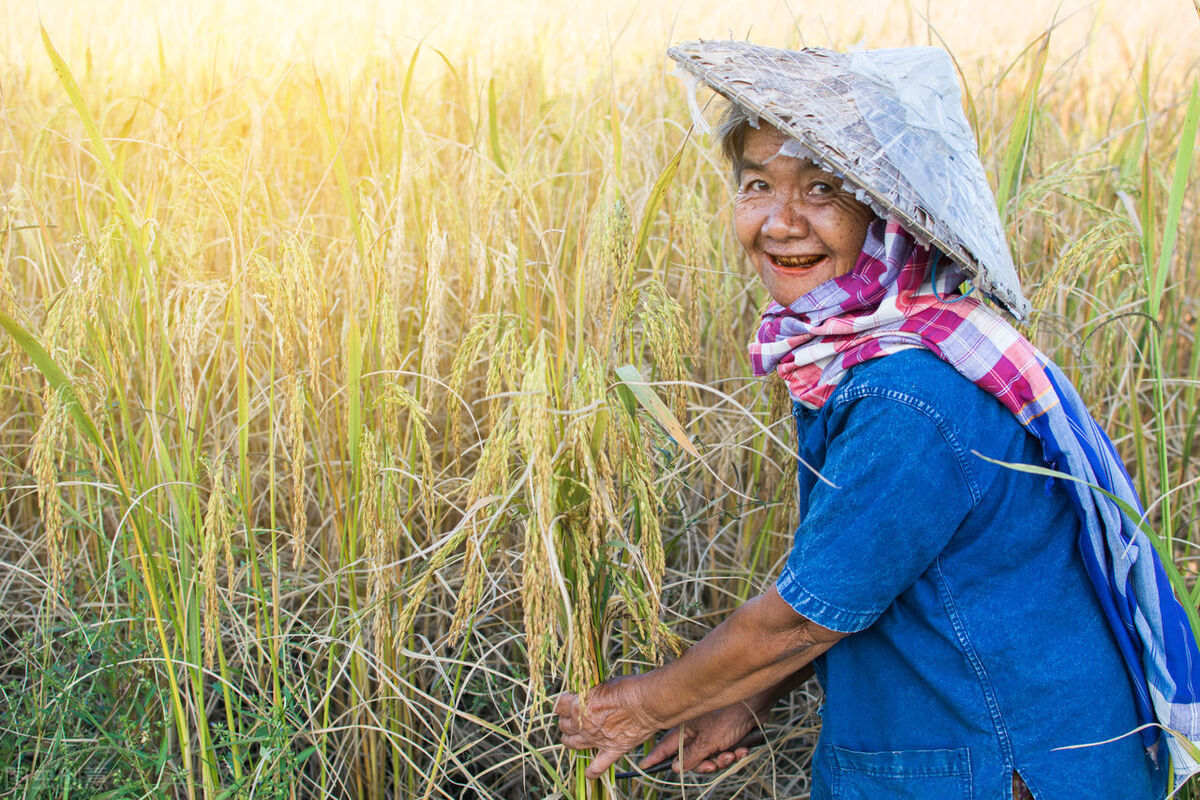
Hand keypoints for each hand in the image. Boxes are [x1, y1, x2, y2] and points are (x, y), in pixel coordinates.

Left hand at [555, 675, 658, 779]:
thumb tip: (586, 695)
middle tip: (571, 716)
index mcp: (579, 706)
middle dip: (565, 719)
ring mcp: (596, 740)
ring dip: (569, 740)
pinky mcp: (612, 750)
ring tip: (571, 736)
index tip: (567, 699)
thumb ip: (590, 694)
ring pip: (573, 744)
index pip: (559, 705)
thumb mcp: (602, 684)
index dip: (562, 701)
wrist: (647, 703)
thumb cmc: (627, 689)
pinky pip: (598, 766)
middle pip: (564, 725)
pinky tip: (588, 773)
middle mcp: (584, 725)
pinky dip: (592, 772)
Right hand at [639, 696, 770, 774]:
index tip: (644, 765)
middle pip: (691, 758)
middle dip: (704, 764)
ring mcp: (710, 733)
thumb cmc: (729, 717)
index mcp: (685, 728)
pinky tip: (741, 749)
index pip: (666, 746)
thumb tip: (674, 767)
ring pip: (709, 758)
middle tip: (712, 765)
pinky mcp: (724, 736)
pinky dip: (732, 753)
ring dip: (722, 760)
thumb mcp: (709, 742)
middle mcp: (696, 731)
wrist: (756, 705)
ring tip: (732, 753)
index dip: (656, 757)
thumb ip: (691, 756)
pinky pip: (723, 753)